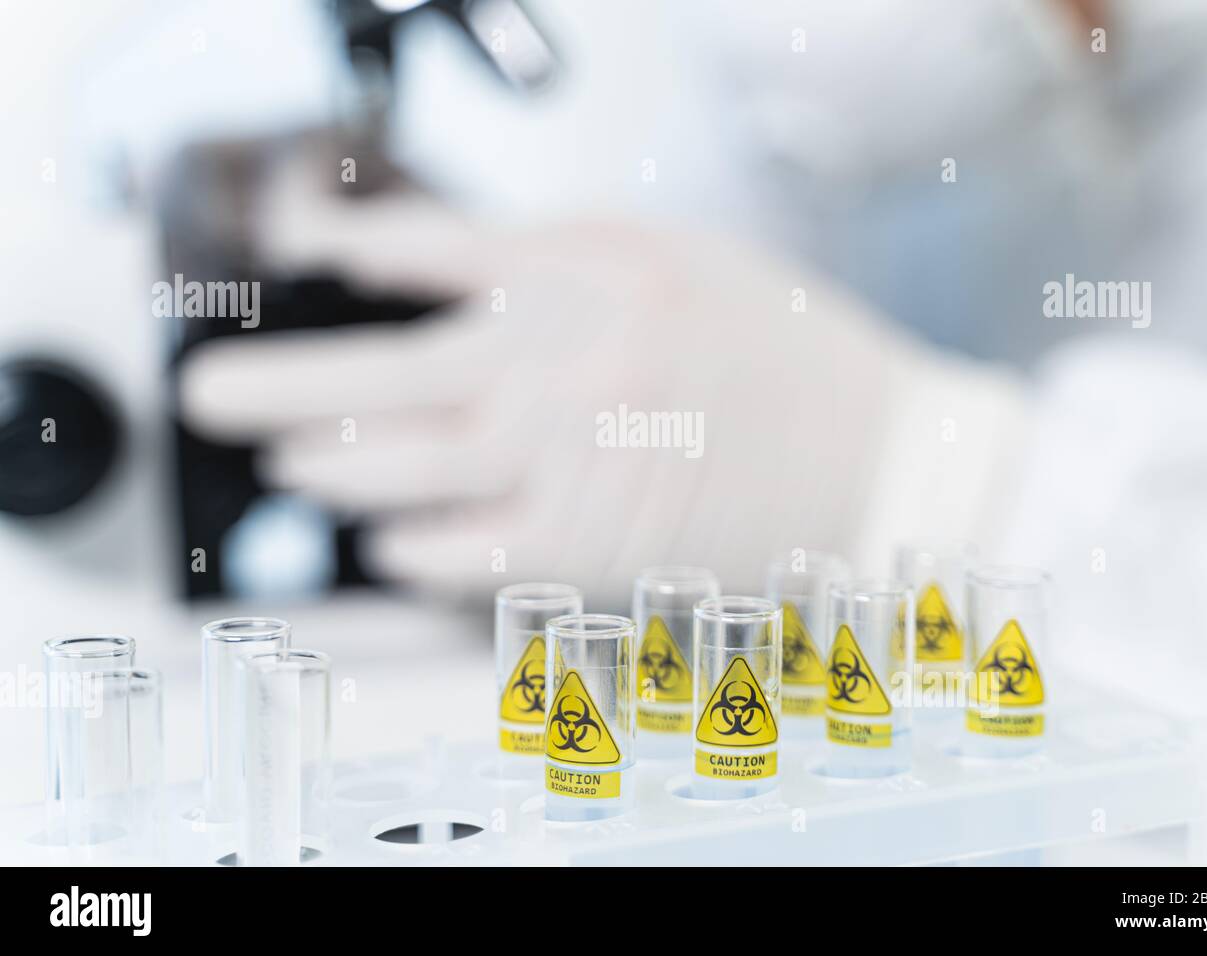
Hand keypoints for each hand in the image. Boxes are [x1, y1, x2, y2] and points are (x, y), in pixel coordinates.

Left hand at [180, 190, 1023, 603]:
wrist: (883, 459)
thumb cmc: (783, 359)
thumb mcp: (674, 263)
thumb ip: (557, 262)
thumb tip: (443, 277)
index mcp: (594, 272)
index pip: (427, 246)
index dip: (339, 250)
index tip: (294, 259)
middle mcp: (574, 360)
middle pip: (387, 371)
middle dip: (278, 387)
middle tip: (211, 398)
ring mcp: (579, 459)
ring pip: (410, 469)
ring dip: (333, 468)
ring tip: (292, 465)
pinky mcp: (595, 546)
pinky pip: (465, 552)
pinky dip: (411, 546)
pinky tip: (387, 538)